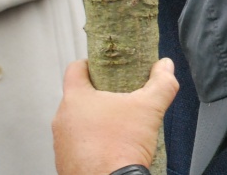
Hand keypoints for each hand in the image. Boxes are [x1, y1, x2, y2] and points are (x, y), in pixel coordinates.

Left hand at [53, 58, 177, 174]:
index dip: (92, 64)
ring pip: (77, 121)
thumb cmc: (120, 149)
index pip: (75, 68)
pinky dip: (92, 142)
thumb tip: (165, 68)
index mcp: (76, 99)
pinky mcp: (65, 162)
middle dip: (100, 96)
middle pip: (79, 96)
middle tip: (121, 99)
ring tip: (119, 126)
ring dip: (95, 121)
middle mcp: (62, 119)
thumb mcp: (150, 108)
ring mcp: (61, 143)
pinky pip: (77, 144)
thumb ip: (161, 82)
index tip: (106, 68)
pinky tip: (112, 146)